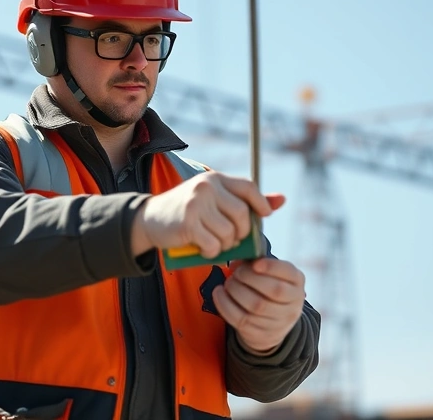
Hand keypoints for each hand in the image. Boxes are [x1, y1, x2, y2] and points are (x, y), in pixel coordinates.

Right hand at [131, 172, 282, 257]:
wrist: (150, 219)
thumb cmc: (188, 211)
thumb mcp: (215, 199)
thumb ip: (246, 200)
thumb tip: (282, 200)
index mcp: (215, 179)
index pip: (248, 187)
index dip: (261, 203)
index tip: (263, 216)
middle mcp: (207, 187)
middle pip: (242, 214)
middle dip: (242, 232)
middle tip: (232, 238)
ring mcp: (197, 204)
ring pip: (229, 232)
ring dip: (225, 245)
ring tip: (215, 243)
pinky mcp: (188, 222)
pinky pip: (213, 244)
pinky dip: (212, 253)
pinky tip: (204, 249)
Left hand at [212, 257, 305, 353]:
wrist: (272, 324)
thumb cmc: (268, 290)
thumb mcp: (270, 274)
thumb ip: (255, 262)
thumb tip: (236, 261)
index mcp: (297, 283)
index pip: (289, 273)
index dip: (272, 267)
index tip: (255, 263)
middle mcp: (293, 304)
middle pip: (274, 290)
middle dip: (249, 277)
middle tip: (236, 273)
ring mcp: (279, 322)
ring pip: (256, 306)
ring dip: (236, 291)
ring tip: (228, 283)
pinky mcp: (261, 335)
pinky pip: (240, 319)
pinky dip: (225, 305)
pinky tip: (219, 294)